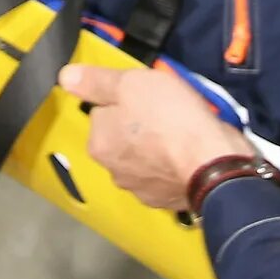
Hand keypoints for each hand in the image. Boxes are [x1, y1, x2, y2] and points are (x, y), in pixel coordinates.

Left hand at [60, 59, 246, 213]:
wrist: (214, 162)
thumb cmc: (170, 117)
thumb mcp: (131, 84)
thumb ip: (96, 81)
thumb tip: (65, 77)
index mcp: (99, 144)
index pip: (103, 113)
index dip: (124, 99)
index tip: (145, 95)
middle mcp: (114, 171)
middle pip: (122, 137)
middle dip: (139, 125)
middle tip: (165, 111)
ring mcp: (141, 190)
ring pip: (144, 157)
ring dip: (156, 147)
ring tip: (181, 130)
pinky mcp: (168, 201)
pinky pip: (165, 174)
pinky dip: (173, 165)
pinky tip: (189, 152)